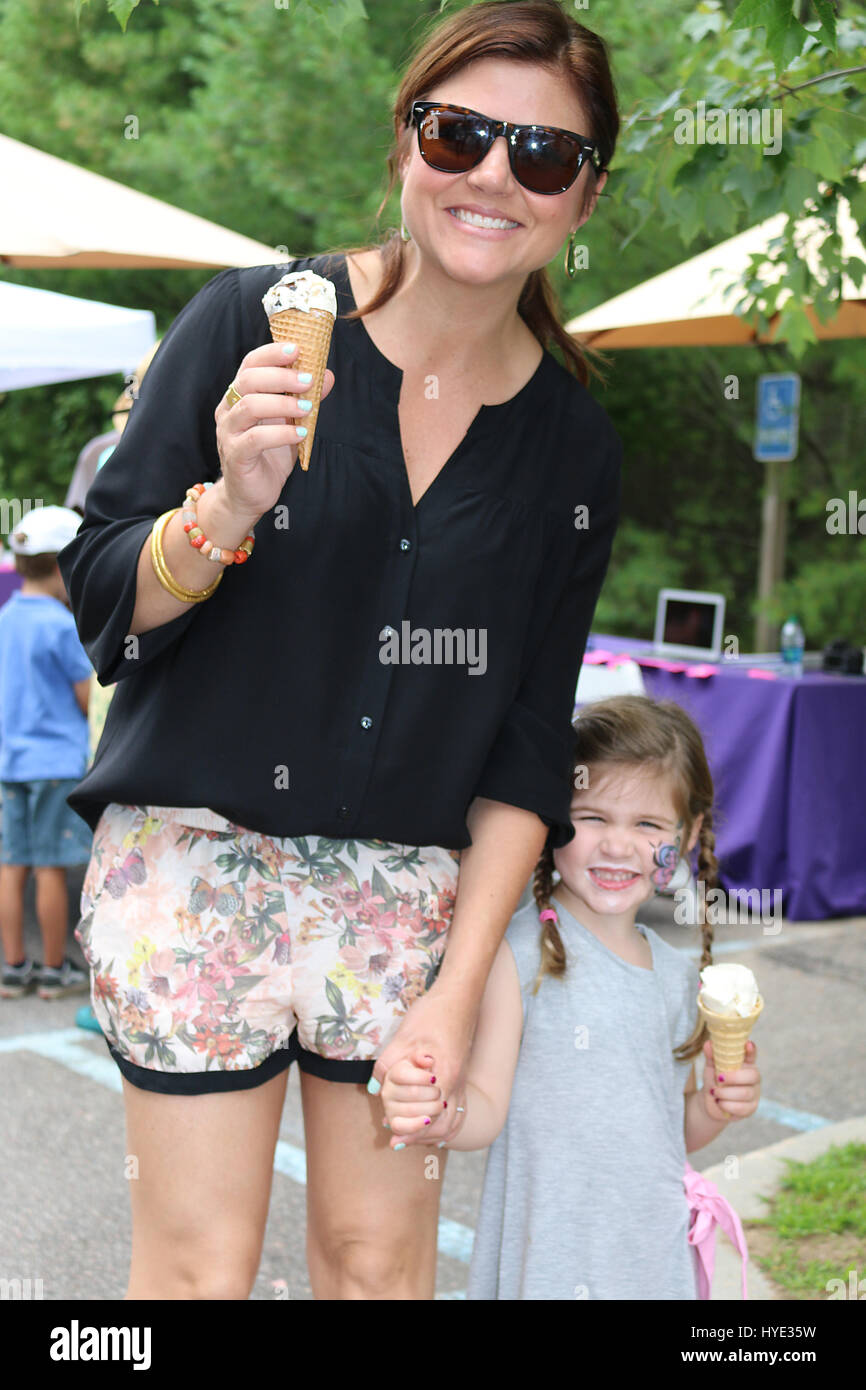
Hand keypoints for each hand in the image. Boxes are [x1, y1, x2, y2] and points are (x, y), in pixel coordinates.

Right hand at [214, 341, 334, 518]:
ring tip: (306, 408)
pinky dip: (280, 434)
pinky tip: (300, 433)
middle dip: (280, 376)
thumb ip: (304, 397)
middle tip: (307, 380)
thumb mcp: (290, 422)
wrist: (250, 494)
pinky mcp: (235, 455)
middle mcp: (229, 409)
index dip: (271, 353)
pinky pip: (254, 439)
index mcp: (240, 395)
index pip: (250, 364)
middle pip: (248, 381)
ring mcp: (228, 432)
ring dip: (282, 404)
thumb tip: (327, 374)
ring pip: (250, 407)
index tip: (297, 348)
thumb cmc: (269, 454)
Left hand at [370, 987, 475, 1148]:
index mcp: (443, 1075)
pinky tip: (431, 1128)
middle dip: (419, 1136)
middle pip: (443, 1126)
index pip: (429, 1117)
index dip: (409, 1131)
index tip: (392, 1137)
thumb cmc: (431, 1014)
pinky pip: (459, 1112)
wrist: (458, 998)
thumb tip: (375, 1091)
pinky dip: (446, 1126)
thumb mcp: (403, 1037)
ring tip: (410, 1138)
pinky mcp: (461, 1078)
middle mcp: (456, 1083)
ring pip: (453, 1122)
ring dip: (432, 1135)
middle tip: (397, 1140)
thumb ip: (388, 1064)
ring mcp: (462, 1082)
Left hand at [701, 1039, 760, 1120]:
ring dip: (726, 1093)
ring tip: (714, 1092)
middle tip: (719, 1078)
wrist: (712, 1104)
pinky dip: (727, 1105)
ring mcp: (754, 1094)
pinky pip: (742, 1108)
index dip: (752, 1051)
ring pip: (745, 1093)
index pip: (751, 1056)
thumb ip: (711, 1057)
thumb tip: (708, 1044)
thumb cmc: (715, 1081)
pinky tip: (719, 1103)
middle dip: (734, 1077)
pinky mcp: (751, 1108)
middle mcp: (753, 1078)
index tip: (748, 1044)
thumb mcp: (711, 1068)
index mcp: (745, 1064)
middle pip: (753, 1076)